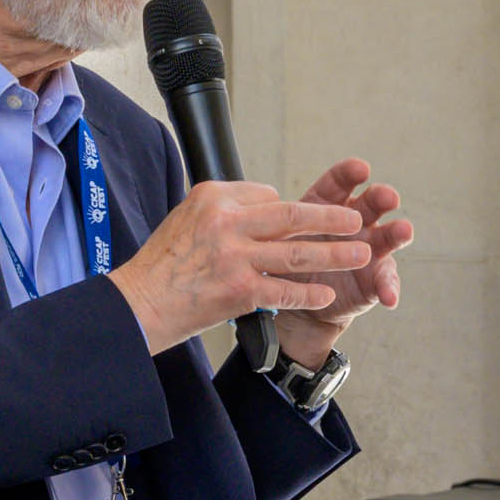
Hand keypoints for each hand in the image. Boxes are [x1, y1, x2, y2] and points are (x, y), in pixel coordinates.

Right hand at [107, 180, 369, 355]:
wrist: (138, 303)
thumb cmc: (161, 265)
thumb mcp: (186, 218)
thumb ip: (226, 211)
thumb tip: (266, 209)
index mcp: (213, 197)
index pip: (267, 195)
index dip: (287, 210)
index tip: (300, 222)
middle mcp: (226, 221)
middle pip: (291, 215)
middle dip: (330, 219)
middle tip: (357, 220)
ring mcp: (235, 256)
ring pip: (296, 252)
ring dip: (333, 254)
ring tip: (360, 253)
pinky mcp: (239, 290)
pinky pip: (285, 289)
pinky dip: (308, 292)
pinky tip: (326, 293)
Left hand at [267, 159, 414, 369]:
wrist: (299, 296)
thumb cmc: (287, 257)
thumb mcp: (277, 241)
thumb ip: (272, 229)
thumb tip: (243, 212)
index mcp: (327, 206)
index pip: (340, 183)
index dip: (350, 174)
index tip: (359, 168)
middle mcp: (354, 222)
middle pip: (371, 203)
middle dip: (381, 197)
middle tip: (388, 196)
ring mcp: (369, 248)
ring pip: (387, 236)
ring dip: (397, 232)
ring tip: (403, 230)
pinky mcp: (376, 277)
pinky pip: (385, 282)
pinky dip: (388, 288)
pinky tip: (390, 296)